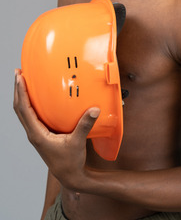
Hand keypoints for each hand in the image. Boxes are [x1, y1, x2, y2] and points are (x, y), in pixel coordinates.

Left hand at [13, 69, 99, 189]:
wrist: (69, 176)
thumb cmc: (71, 162)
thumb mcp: (78, 142)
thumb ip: (85, 125)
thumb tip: (94, 109)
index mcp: (37, 134)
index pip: (24, 110)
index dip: (21, 92)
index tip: (20, 78)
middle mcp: (33, 133)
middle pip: (19, 108)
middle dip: (17, 90)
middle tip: (18, 73)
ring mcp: (36, 133)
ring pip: (23, 112)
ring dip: (21, 96)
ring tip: (23, 81)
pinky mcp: (41, 134)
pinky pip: (31, 115)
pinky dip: (30, 103)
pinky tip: (36, 96)